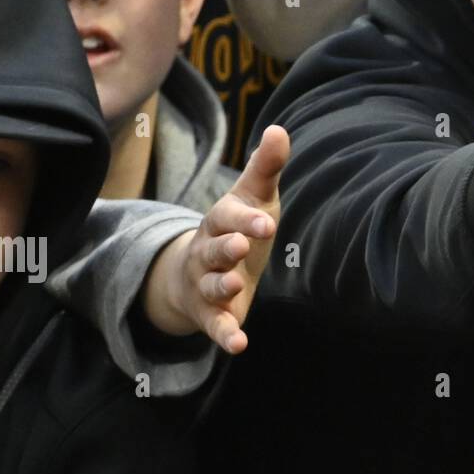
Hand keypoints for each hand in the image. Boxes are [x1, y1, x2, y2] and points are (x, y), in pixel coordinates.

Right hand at [143, 125, 289, 352]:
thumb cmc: (236, 228)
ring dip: (221, 285)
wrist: (196, 273)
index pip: (229, 216)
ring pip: (210, 285)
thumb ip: (266, 168)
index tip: (267, 221)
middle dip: (227, 247)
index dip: (247, 219)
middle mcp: (207, 252)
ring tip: (234, 284)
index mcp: (220, 221)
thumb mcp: (252, 198)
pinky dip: (225, 335)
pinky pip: (215, 326)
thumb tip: (278, 128)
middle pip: (214, 249)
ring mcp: (205, 284)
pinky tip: (239, 345)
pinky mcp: (211, 315)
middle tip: (243, 246)